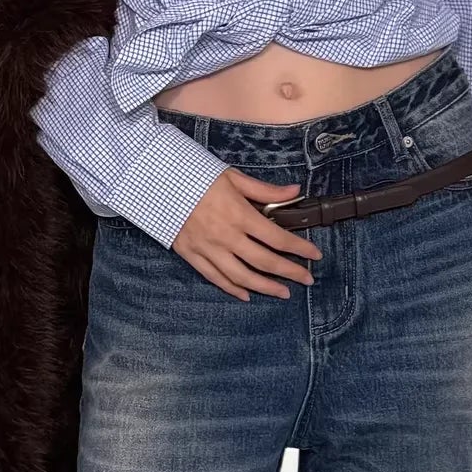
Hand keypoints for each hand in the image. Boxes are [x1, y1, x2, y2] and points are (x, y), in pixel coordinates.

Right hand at [172, 168, 322, 300]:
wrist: (157, 183)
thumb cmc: (197, 176)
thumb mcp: (233, 177)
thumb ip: (265, 190)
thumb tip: (295, 191)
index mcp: (240, 215)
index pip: (277, 238)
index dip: (299, 249)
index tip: (315, 256)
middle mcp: (227, 236)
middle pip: (265, 262)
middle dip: (290, 272)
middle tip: (307, 280)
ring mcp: (209, 249)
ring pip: (242, 276)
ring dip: (265, 287)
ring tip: (283, 293)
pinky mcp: (193, 255)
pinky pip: (216, 278)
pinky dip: (233, 289)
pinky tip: (247, 295)